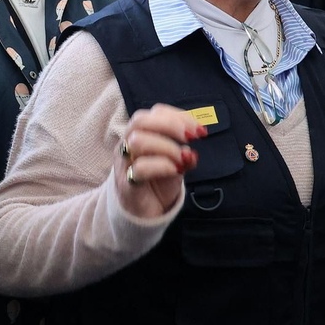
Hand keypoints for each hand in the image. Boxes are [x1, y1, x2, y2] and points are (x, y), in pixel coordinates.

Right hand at [115, 104, 202, 219]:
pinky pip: (139, 168)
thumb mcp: (176, 163)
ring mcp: (124, 163)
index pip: (155, 112)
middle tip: (192, 138)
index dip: (179, 116)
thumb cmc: (159, 181)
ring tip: (183, 159)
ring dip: (167, 147)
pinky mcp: (127, 183)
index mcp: (140, 134)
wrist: (145, 212)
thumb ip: (184, 153)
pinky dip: (162, 165)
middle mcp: (127, 144)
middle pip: (140, 120)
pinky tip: (176, 170)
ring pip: (137, 141)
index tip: (199, 130)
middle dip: (170, 125)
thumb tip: (191, 150)